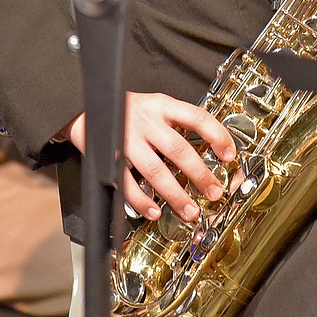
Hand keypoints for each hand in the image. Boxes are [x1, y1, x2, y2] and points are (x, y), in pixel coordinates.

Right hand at [69, 92, 235, 222]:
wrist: (86, 108)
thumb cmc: (129, 109)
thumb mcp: (156, 105)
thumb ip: (177, 122)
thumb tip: (211, 145)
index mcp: (162, 106)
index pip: (197, 117)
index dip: (217, 135)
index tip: (230, 154)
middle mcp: (147, 122)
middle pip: (179, 149)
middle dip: (200, 174)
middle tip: (215, 192)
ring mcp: (128, 140)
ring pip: (156, 171)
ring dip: (175, 194)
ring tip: (191, 210)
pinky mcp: (110, 158)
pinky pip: (127, 184)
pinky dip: (142, 201)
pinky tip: (154, 211)